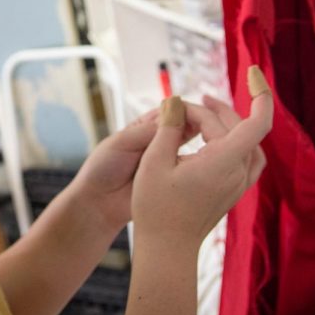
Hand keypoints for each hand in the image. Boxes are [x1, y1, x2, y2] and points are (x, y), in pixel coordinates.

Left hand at [68, 107, 202, 233]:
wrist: (98, 203)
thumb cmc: (103, 168)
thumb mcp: (121, 143)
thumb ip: (146, 131)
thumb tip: (173, 115)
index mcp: (145, 126)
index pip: (172, 112)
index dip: (187, 112)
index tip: (202, 116)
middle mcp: (158, 140)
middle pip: (185, 128)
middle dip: (199, 127)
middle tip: (214, 130)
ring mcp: (167, 160)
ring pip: (190, 148)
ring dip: (203, 145)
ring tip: (216, 146)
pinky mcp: (171, 179)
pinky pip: (189, 170)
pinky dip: (199, 166)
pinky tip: (211, 166)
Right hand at [131, 92, 272, 247]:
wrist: (166, 249)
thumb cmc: (156, 208)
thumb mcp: (154, 161)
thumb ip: (168, 127)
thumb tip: (177, 102)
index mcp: (222, 161)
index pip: (257, 122)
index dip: (261, 93)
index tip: (252, 71)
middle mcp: (237, 172)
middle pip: (235, 126)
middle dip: (210, 111)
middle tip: (180, 110)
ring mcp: (238, 183)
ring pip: (243, 140)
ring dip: (225, 122)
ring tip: (202, 111)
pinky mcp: (233, 190)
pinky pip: (245, 156)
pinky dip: (234, 139)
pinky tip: (216, 137)